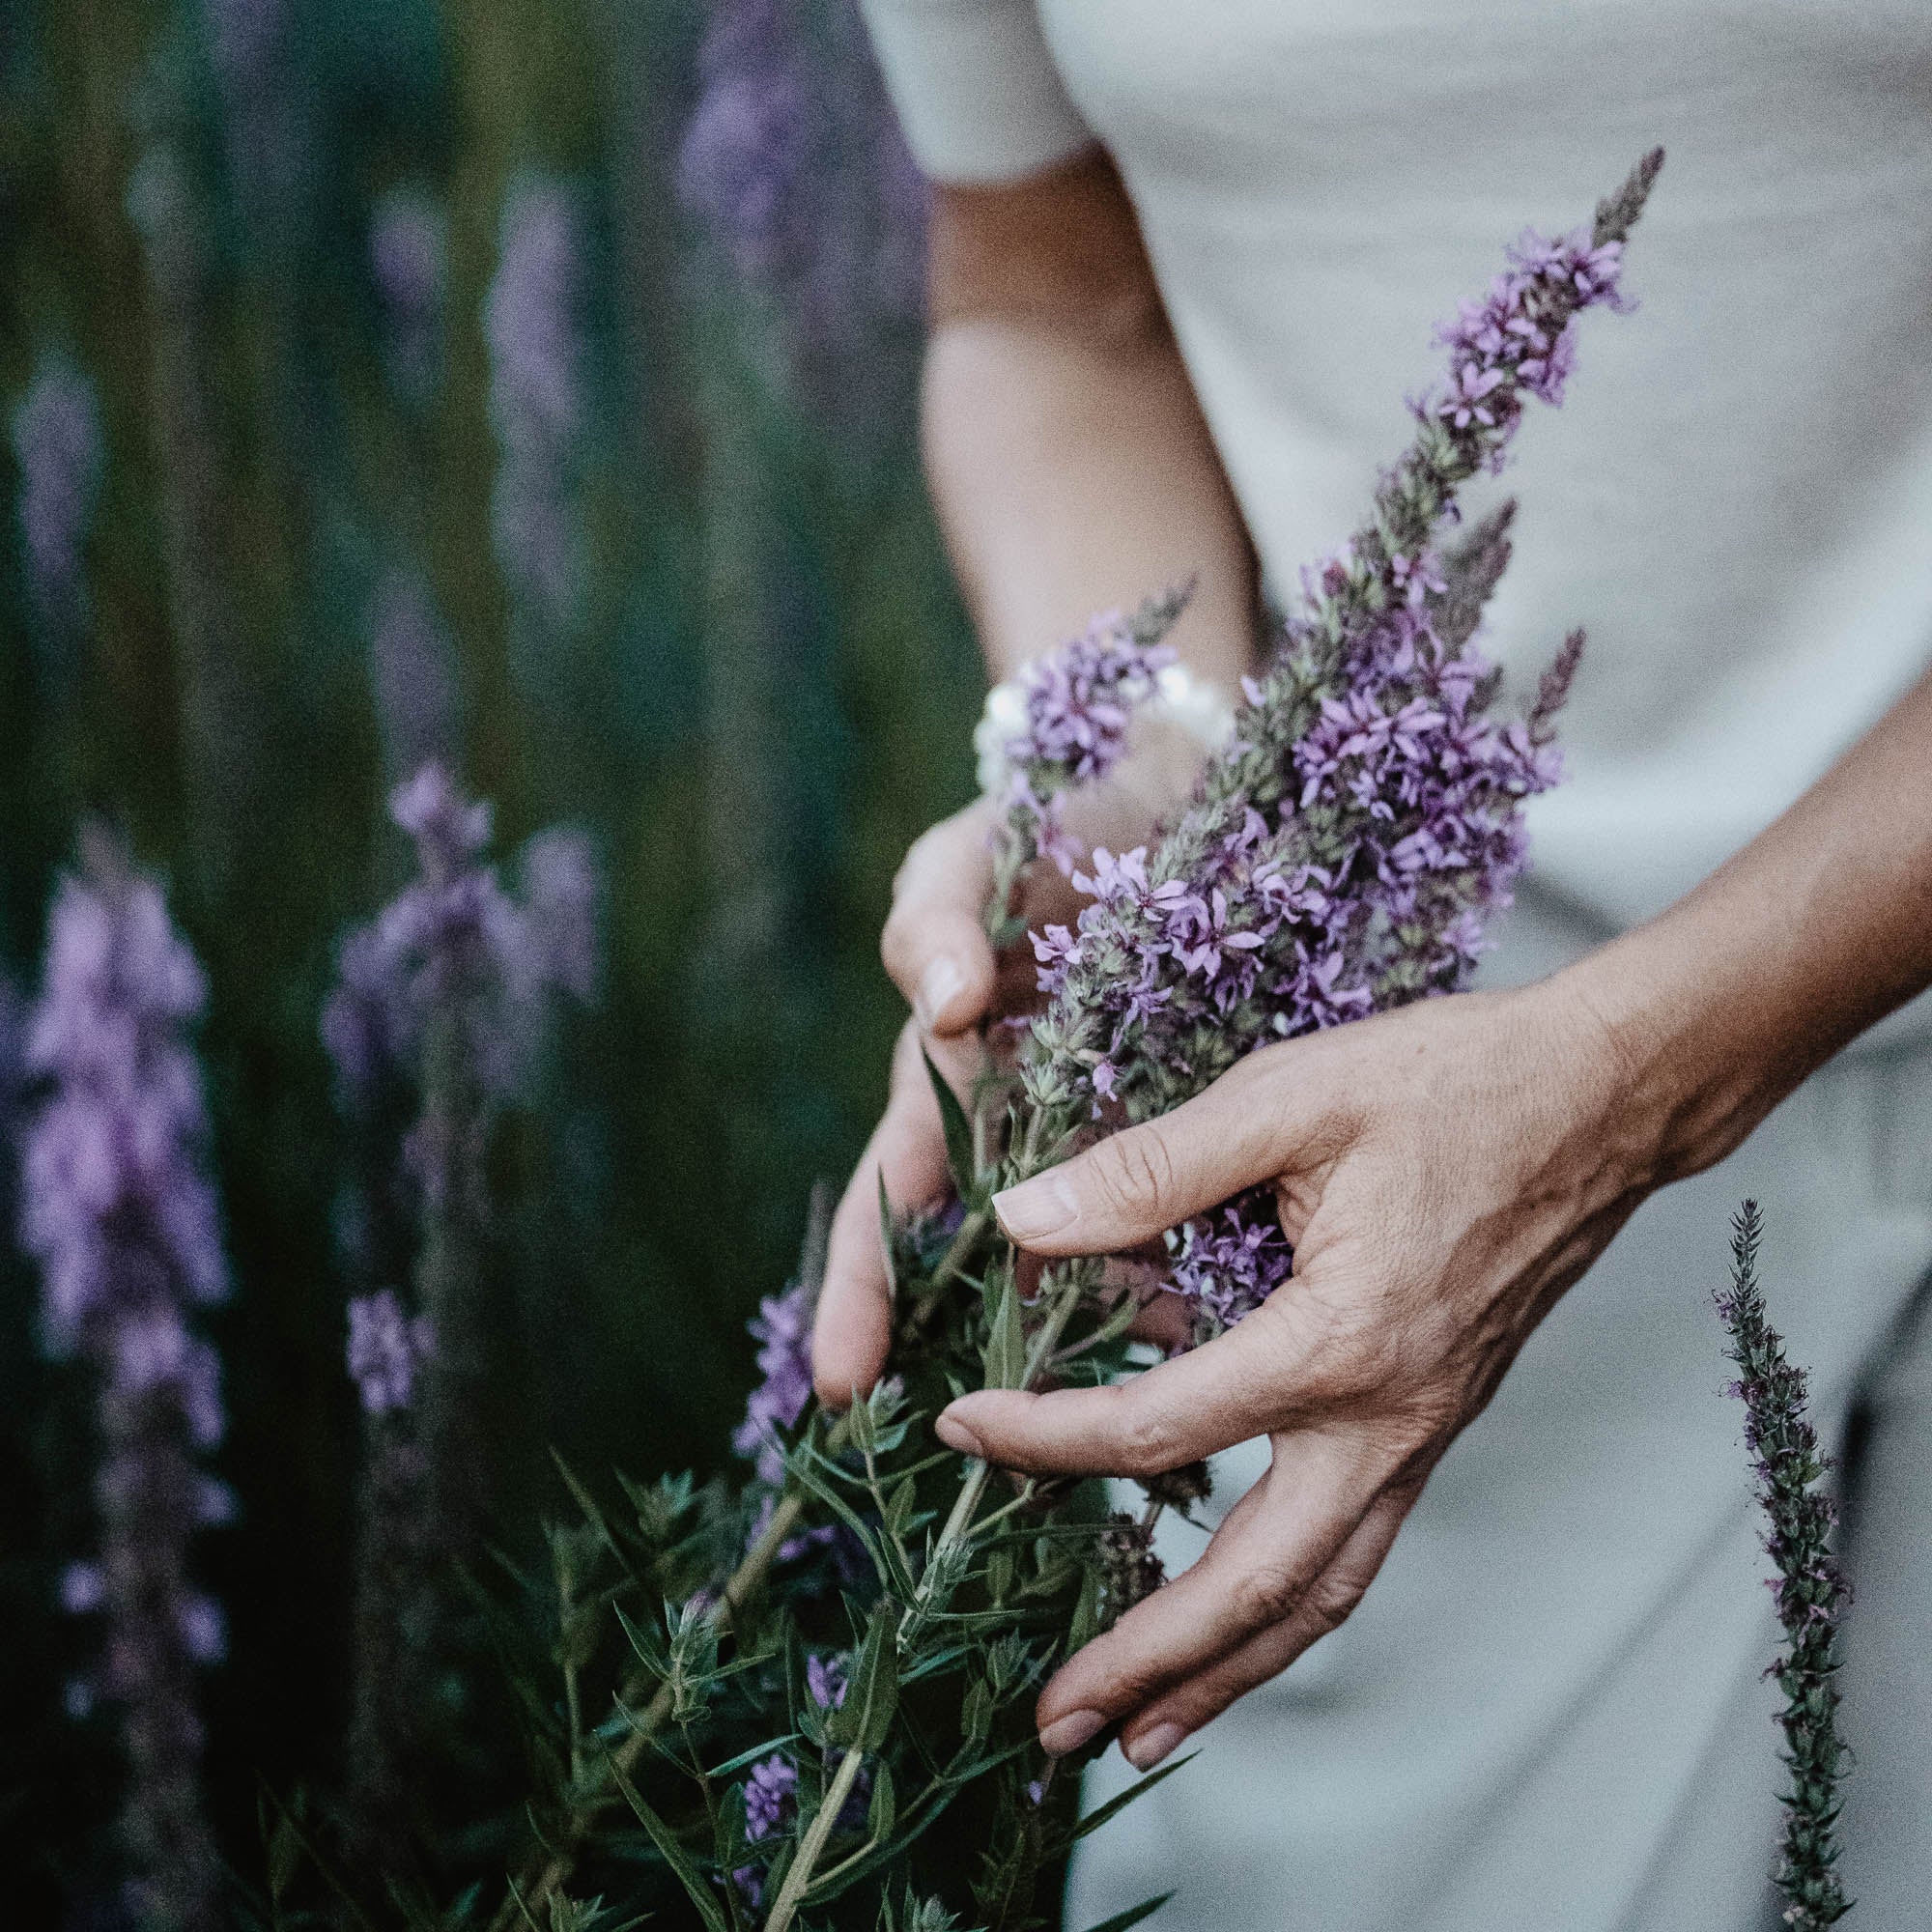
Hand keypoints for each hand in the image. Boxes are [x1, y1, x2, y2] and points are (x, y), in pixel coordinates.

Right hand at [813, 730, 1209, 1408]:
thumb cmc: (1042, 823)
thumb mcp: (968, 857)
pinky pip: (1179, 1229)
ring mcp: (1103, 1141)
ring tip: (1114, 1453)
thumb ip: (928, 920)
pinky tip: (1211, 1347)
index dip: (862, 1294)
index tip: (842, 1387)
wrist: (1171, 791)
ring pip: (1087, 1274)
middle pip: (983, 1276)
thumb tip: (941, 1007)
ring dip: (1088, 1354)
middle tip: (979, 1472)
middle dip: (973, 1371)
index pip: (893, 1205)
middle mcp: (1021, 1135)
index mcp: (950, 1084)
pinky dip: (1182, 1287)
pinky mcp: (1184, 1136)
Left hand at [930, 970, 1664, 1769]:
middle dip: (1148, 1662)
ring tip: (1140, 1727)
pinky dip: (1290, 1608)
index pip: (1158, 1430)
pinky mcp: (1436, 1422)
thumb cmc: (1454, 1081)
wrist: (1603, 1095)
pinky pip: (1359, 1549)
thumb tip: (1022, 1217)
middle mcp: (1388, 1419)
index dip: (1043, 1438)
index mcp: (1340, 1342)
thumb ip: (1149, 1167)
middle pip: (1256, 1588)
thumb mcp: (1288, 1098)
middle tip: (1053, 1723)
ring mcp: (1423, 1434)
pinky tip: (1242, 1621)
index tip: (961, 1425)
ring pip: (1320, 1597)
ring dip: (1226, 1673)